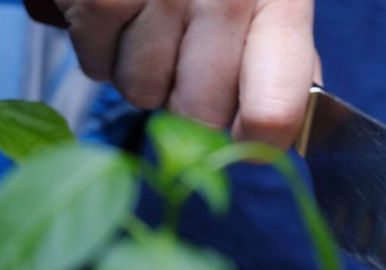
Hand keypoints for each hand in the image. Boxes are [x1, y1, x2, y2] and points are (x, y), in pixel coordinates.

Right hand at [56, 0, 318, 146]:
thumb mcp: (266, 2)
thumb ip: (285, 67)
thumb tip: (284, 135)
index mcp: (278, 2)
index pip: (274, 108)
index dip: (256, 141)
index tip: (247, 140)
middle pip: (202, 114)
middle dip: (190, 104)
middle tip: (187, 62)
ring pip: (145, 95)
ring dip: (143, 78)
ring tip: (151, 29)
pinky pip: (100, 68)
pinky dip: (102, 54)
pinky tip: (120, 17)